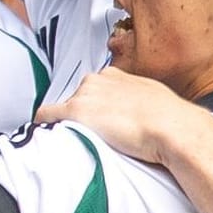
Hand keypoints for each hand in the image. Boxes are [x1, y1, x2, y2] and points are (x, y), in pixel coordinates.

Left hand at [35, 68, 210, 164]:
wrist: (170, 126)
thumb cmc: (168, 117)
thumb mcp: (152, 98)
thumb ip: (136, 99)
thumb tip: (138, 111)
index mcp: (114, 75)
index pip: (92, 88)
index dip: (93, 106)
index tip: (95, 117)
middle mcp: (96, 80)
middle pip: (76, 97)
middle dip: (80, 114)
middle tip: (92, 132)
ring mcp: (85, 95)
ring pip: (62, 108)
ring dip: (66, 122)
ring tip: (80, 138)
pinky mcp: (76, 111)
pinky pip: (47, 115)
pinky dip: (42, 123)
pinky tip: (43, 132)